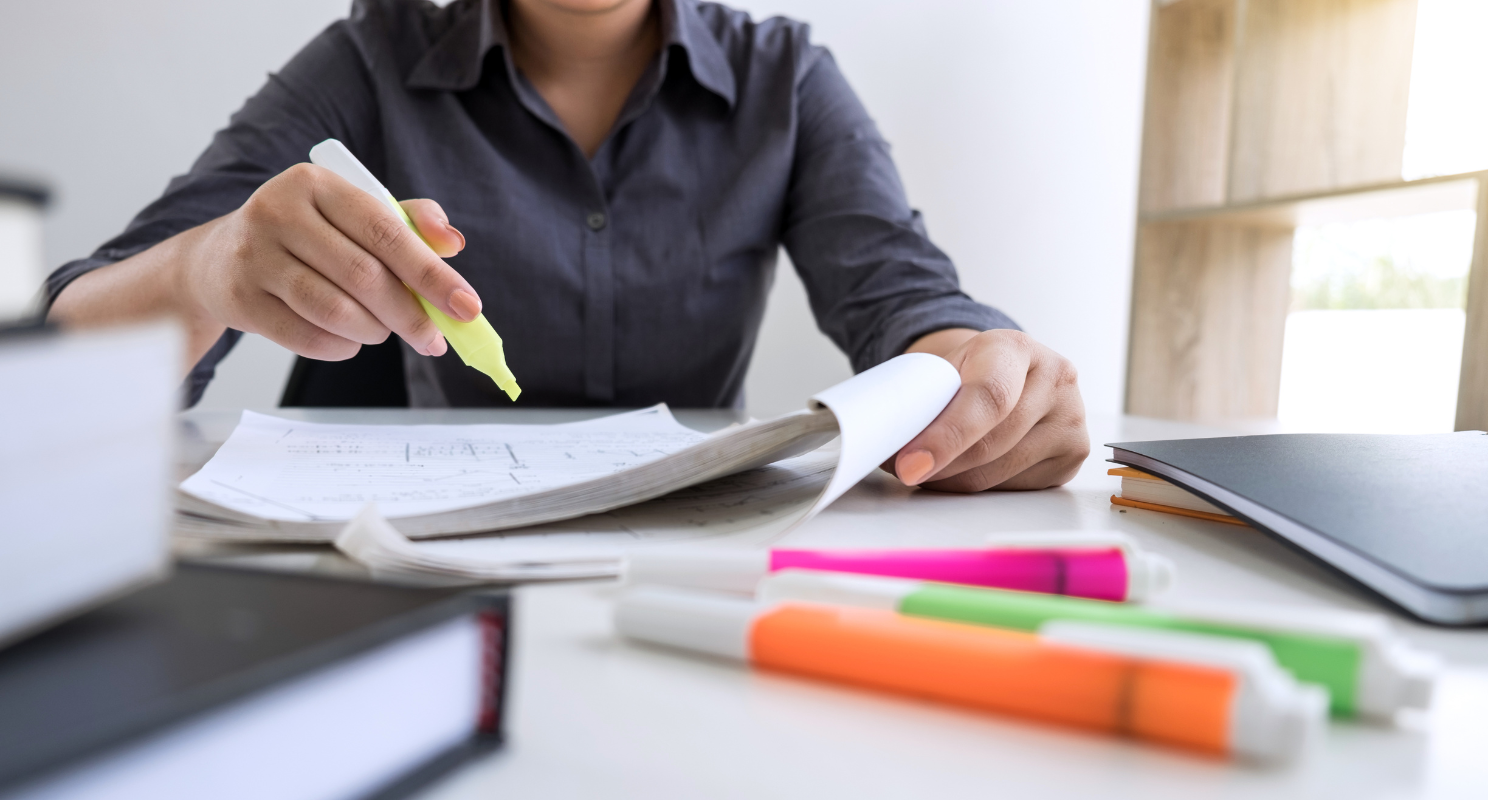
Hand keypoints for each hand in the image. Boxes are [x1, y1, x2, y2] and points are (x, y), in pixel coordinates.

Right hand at [179, 163, 475, 359]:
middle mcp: (278, 211)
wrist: (219, 260)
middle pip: (364, 276)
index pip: (385, 230)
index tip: (468, 306)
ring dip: (374, 332)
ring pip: (336, 311)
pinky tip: (349, 340)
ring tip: (383, 332)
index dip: (432, 273)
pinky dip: (341, 347)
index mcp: (315, 183)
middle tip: (433, 338)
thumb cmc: (305, 236)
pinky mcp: (240, 299)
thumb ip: (408, 222)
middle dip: (410, 314)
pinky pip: (307, 338)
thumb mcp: (353, 214)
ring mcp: (254, 256)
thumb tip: (453, 242)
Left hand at [891, 329, 1088, 490]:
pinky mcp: (1074, 454)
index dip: (946, 436)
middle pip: (992, 443)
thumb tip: (890, 445)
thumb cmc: (971, 373)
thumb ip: (924, 399)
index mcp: (1016, 347)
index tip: (910, 464)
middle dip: (940, 466)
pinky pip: (1015, 488)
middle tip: (904, 470)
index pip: (988, 397)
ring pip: (999, 473)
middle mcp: (1056, 377)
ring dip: (953, 480)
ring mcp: (1072, 418)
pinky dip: (980, 488)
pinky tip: (966, 470)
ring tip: (929, 467)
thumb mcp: (946, 368)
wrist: (1007, 372)